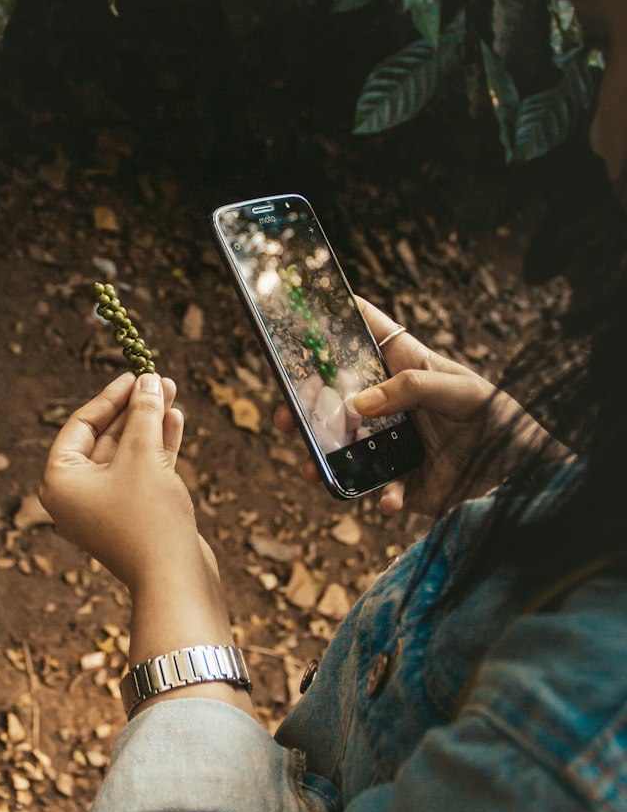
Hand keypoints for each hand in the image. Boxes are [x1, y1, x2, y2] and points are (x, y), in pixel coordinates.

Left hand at [40, 371, 249, 717]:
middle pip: (105, 437)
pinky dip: (157, 447)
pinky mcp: (132, 515)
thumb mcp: (143, 455)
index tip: (134, 374)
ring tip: (171, 393)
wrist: (175, 580)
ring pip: (127, 453)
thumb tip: (148, 381)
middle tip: (159, 380)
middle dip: (134, 408)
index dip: (110, 396)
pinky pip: (140, 471)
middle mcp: (76, 495)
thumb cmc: (148, 519)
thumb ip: (142, 414)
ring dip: (149, 423)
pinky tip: (175, 420)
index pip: (82, 424)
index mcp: (60, 480)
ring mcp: (105, 507)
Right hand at [273, 295, 561, 519]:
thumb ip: (411, 389)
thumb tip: (357, 404)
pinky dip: (379, 498)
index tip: (297, 309)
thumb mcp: (461, 390)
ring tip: (308, 468)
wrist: (527, 473)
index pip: (365, 333)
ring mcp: (393, 444)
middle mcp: (391, 405)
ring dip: (322, 459)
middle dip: (304, 406)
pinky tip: (387, 502)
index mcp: (404, 368)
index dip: (334, 317)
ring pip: (344, 449)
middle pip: (336, 398)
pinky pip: (379, 491)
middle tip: (283, 415)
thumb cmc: (498, 415)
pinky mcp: (404, 483)